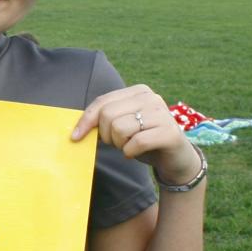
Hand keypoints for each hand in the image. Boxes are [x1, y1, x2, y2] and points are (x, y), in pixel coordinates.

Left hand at [73, 84, 202, 186]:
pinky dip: (130, 152)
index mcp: (138, 91)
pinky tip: (137, 152)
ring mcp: (162, 113)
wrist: (176, 159)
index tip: (75, 137)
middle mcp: (151, 98)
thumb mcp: (124, 125)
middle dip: (106, 135)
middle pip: (108, 115)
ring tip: (130, 146)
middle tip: (117, 143)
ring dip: (119, 145)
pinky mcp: (169, 132)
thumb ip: (106, 119)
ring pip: (119, 128)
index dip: (85, 120)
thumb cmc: (145, 141)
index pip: (102, 102)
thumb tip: (78, 128)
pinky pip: (136, 142)